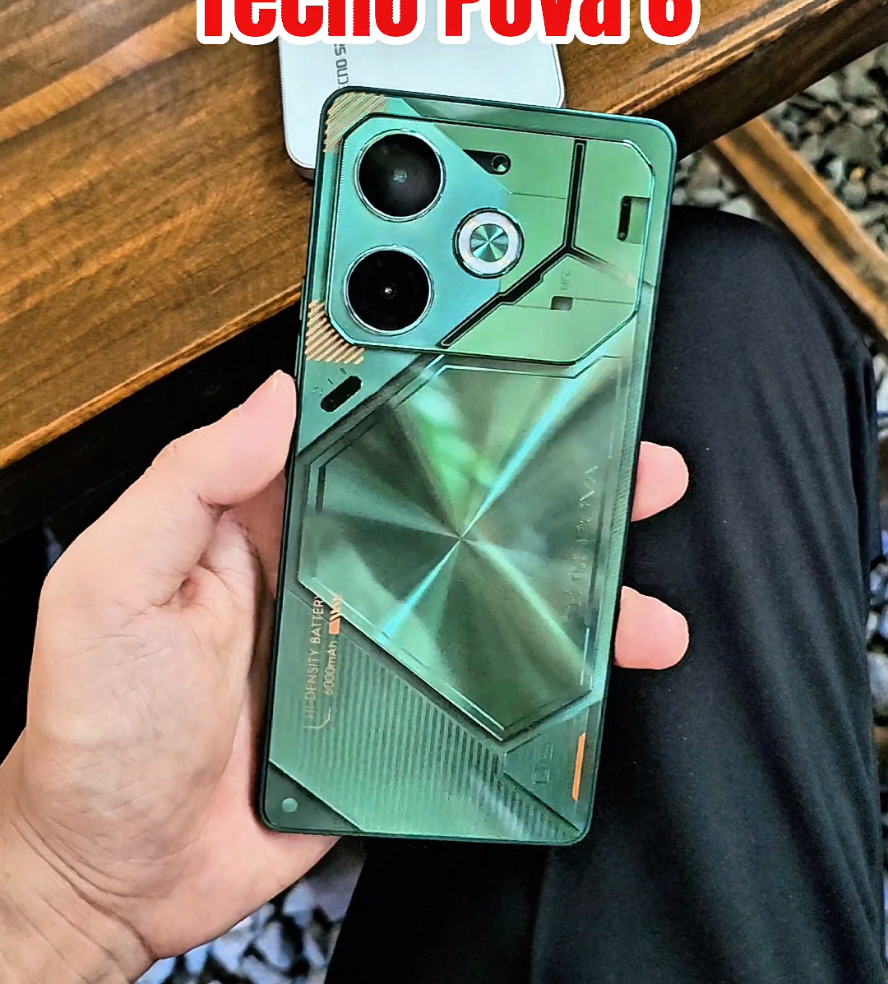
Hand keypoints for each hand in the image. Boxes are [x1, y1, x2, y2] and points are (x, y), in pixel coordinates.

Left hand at [0, 372, 687, 983]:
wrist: (124, 868)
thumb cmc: (101, 729)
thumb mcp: (110, 585)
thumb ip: (185, 484)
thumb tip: (272, 397)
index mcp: (270, 515)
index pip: (359, 422)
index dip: (424, 373)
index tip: (494, 333)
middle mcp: (334, 562)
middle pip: (450, 496)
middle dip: (535, 462)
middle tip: (605, 434)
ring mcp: (376, 633)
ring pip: (486, 581)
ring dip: (563, 566)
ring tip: (630, 557)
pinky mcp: (400, 704)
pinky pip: (485, 669)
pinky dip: (547, 664)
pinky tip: (592, 660)